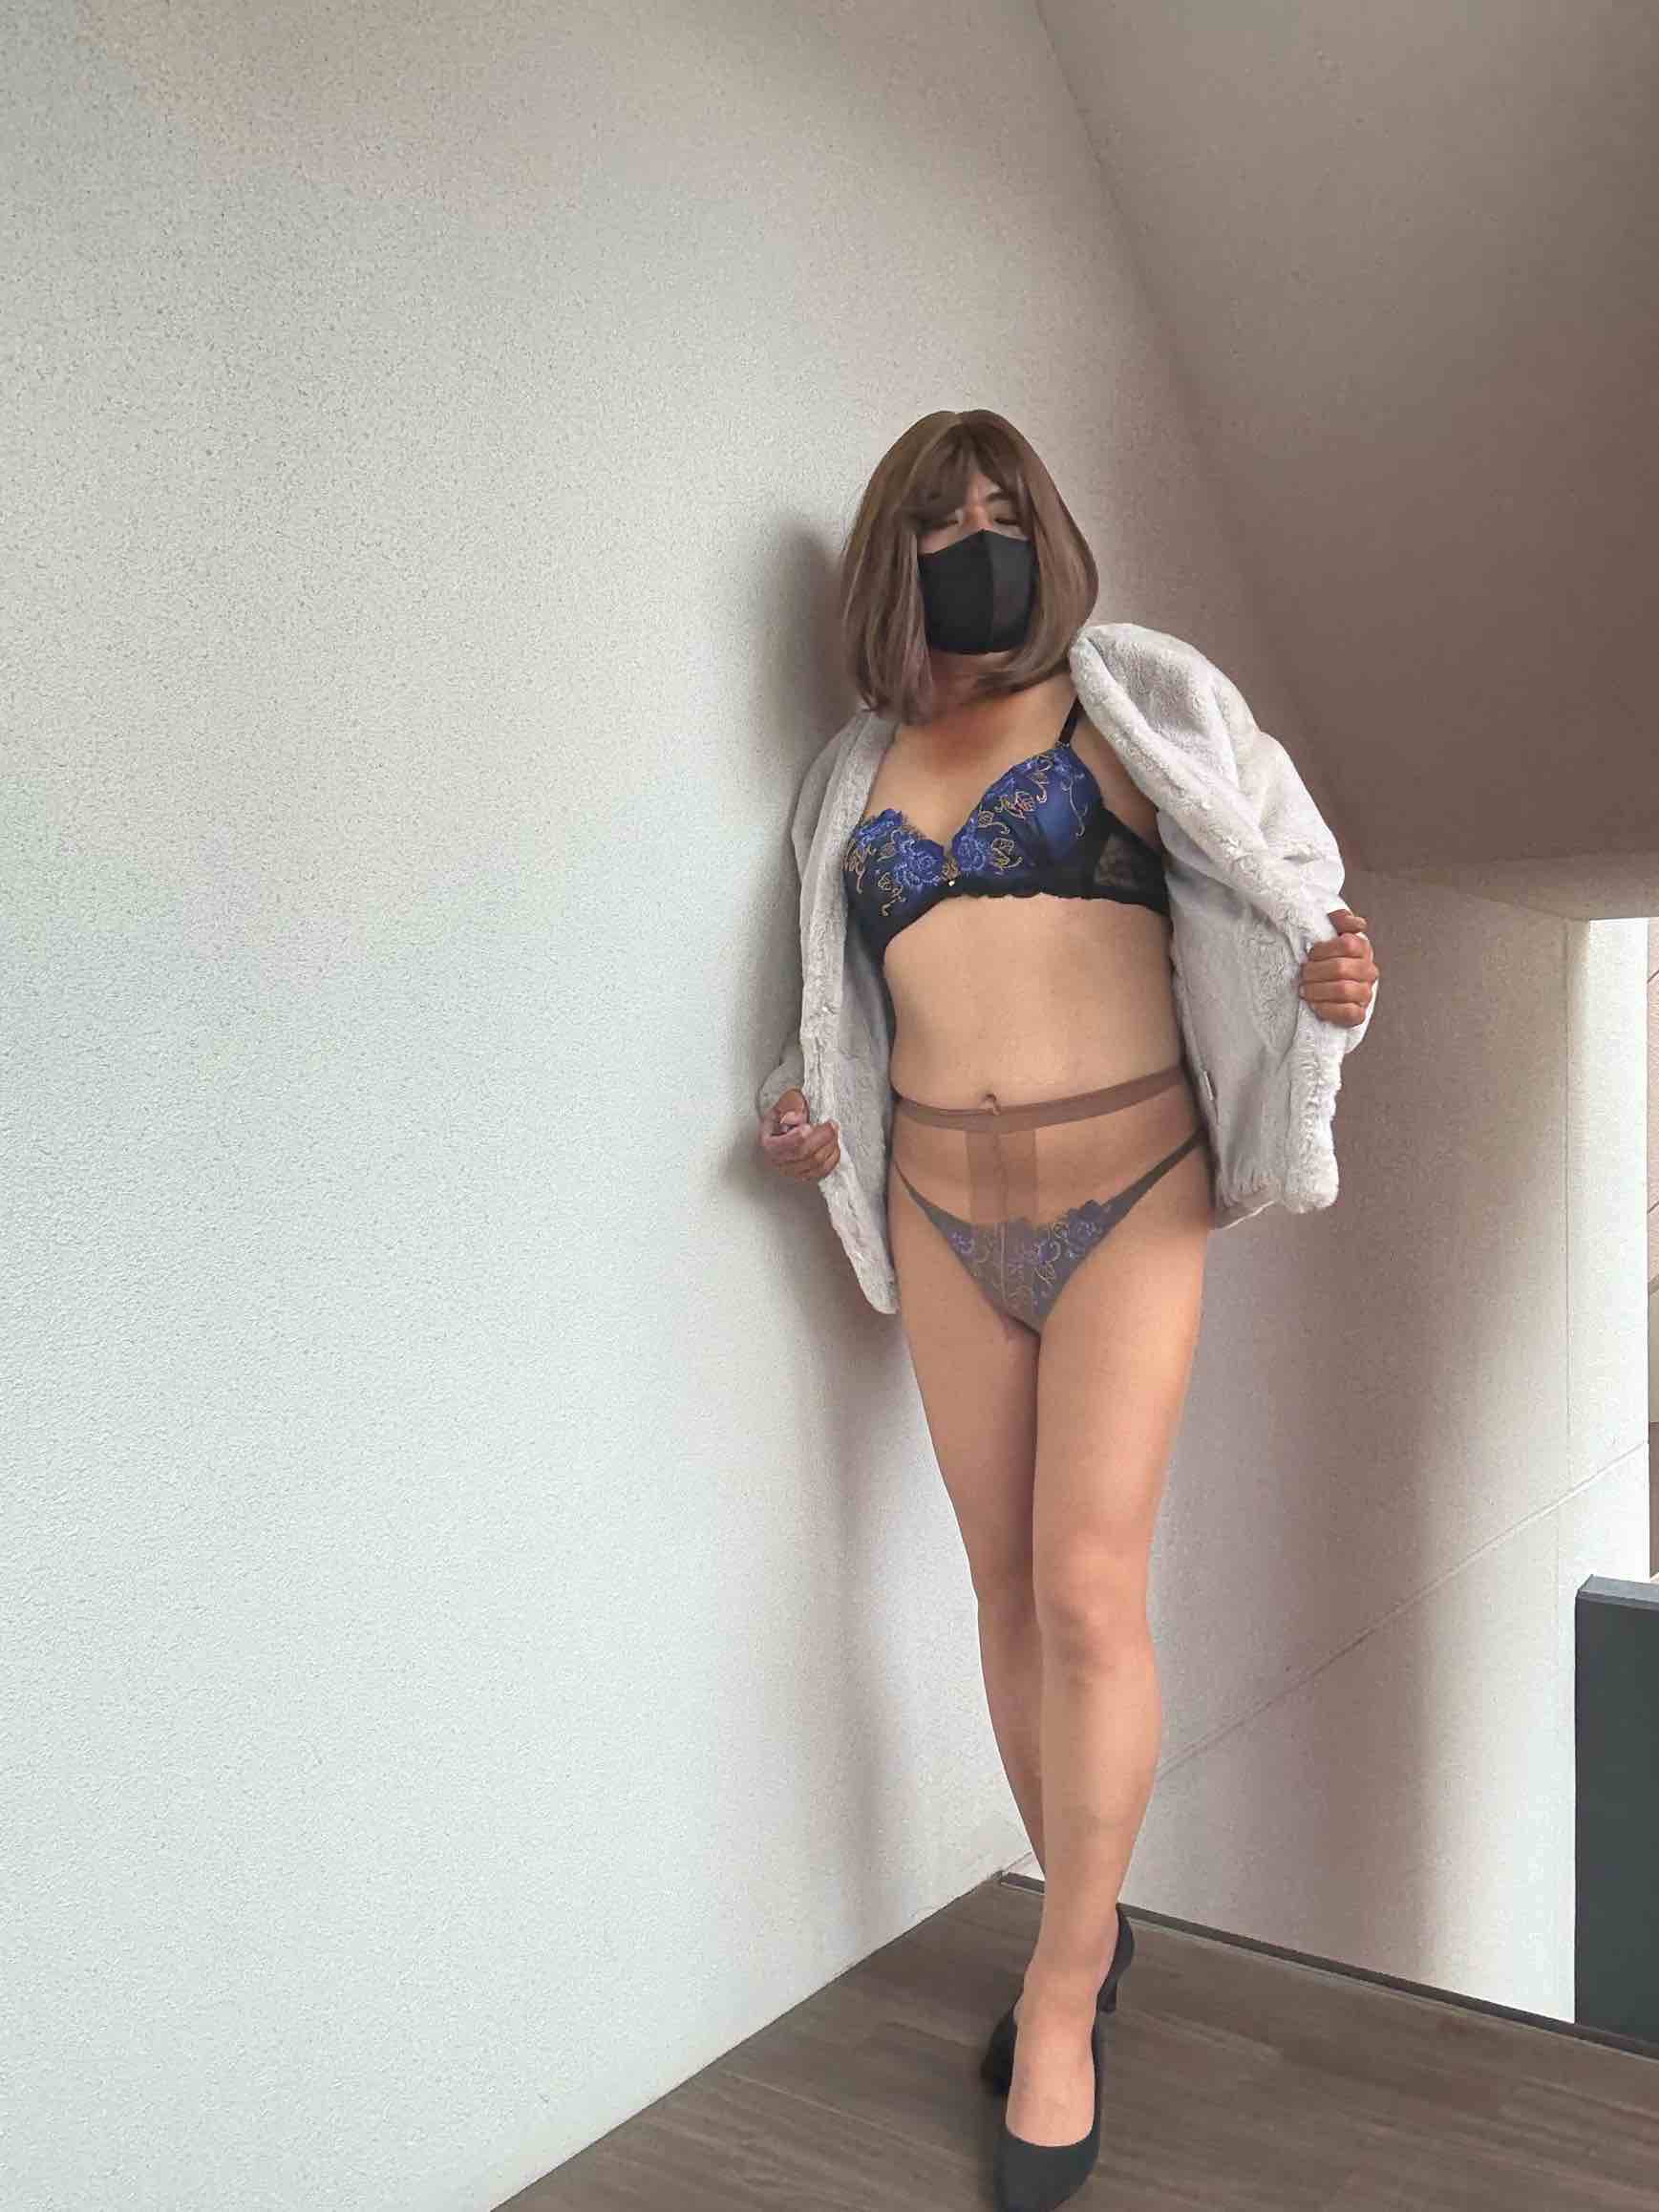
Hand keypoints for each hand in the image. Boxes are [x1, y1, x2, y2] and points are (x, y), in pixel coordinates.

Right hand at [759, 1088, 840, 1181]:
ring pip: (815, 1165)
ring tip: (833, 1133)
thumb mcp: (789, 1100)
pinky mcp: (804, 1174)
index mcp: (769, 1142)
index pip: (790, 1144)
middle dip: (823, 1139)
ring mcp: (791, 1170)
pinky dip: (831, 1159)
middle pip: (805, 1155)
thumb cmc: (790, 1110)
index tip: (818, 1124)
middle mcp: (777, 1160)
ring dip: (830, 1148)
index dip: (806, 1136)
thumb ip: (792, 1106)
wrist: (793, 1118)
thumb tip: (796, 1118)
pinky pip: (821, 1172)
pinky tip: (834, 1146)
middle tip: (832, 1125)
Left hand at [1298, 908, 1377, 1026]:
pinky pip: (1348, 1013)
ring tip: (1305, 989)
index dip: (1324, 949)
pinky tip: (1315, 1005)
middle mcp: (1368, 971)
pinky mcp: (1359, 1014)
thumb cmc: (1324, 957)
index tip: (1311, 954)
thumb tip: (1357, 923)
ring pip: (1344, 990)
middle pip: (1341, 968)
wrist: (1322, 984)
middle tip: (1303, 974)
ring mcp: (1365, 993)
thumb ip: (1340, 921)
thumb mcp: (1328, 933)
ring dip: (1318, 990)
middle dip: (1315, 971)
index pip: (1348, 944)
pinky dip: (1328, 1009)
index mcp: (1363, 949)